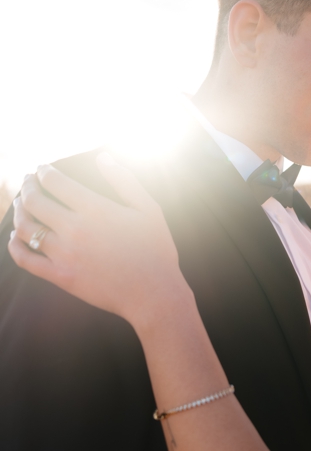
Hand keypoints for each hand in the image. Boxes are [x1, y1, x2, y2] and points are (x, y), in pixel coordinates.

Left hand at [7, 157, 187, 330]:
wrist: (155, 293)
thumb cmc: (156, 250)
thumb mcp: (149, 210)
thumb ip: (125, 181)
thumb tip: (103, 157)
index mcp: (96, 210)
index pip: (56, 182)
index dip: (44, 171)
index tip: (41, 168)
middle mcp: (75, 229)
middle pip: (34, 202)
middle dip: (27, 187)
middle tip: (28, 182)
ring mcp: (64, 254)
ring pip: (24, 228)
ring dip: (17, 212)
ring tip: (20, 205)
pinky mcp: (60, 276)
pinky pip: (25, 259)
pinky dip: (13, 246)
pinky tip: (13, 238)